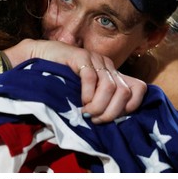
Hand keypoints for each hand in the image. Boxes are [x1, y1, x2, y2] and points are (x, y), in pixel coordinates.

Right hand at [11, 39, 146, 122]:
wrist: (38, 56)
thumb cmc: (60, 78)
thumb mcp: (84, 92)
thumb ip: (97, 101)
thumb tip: (108, 122)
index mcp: (112, 74)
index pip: (138, 88)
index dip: (131, 107)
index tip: (113, 118)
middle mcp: (107, 65)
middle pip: (124, 92)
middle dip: (111, 112)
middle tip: (94, 120)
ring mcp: (95, 60)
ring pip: (110, 87)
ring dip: (98, 106)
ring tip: (85, 113)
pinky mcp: (80, 56)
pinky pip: (91, 78)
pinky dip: (88, 95)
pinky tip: (80, 102)